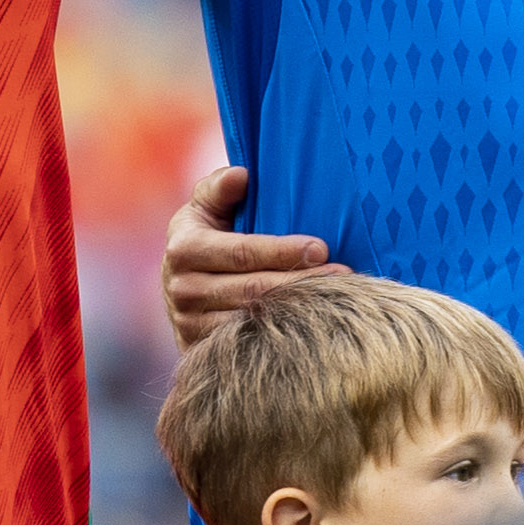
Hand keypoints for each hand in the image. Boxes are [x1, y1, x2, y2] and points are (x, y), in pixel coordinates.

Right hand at [159, 165, 340, 348]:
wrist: (179, 284)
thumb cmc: (205, 235)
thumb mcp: (205, 206)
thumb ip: (220, 188)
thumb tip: (241, 175)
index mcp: (184, 248)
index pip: (243, 252)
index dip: (284, 251)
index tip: (322, 248)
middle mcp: (183, 289)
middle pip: (254, 290)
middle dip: (302, 283)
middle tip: (344, 276)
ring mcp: (189, 324)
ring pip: (254, 322)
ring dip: (298, 312)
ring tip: (336, 301)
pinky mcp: (200, 349)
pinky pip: (247, 345)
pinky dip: (281, 337)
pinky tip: (311, 326)